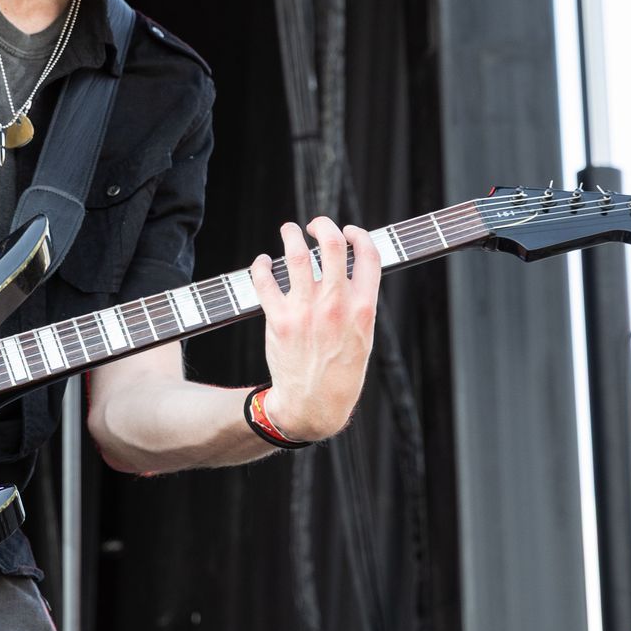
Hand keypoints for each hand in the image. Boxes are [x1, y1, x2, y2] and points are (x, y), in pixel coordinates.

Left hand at [250, 217, 381, 442]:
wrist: (314, 406)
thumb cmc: (342, 374)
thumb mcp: (364, 338)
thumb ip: (360, 304)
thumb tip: (352, 273)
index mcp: (363, 308)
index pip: (368, 254)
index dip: (359, 234)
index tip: (349, 231)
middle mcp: (336, 305)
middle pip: (333, 244)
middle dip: (323, 225)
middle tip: (315, 224)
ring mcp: (306, 310)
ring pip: (297, 254)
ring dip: (291, 234)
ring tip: (289, 230)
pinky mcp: (279, 320)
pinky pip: (265, 281)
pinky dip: (262, 265)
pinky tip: (263, 262)